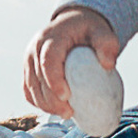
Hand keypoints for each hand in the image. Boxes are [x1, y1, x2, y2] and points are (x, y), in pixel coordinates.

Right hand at [22, 4, 121, 118]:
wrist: (75, 24)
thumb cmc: (89, 30)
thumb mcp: (102, 32)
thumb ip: (107, 44)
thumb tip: (108, 64)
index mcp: (51, 37)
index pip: (48, 61)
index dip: (54, 81)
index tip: (66, 97)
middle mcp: (35, 48)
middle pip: (38, 78)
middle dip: (51, 100)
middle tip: (69, 113)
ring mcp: (29, 60)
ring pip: (30, 88)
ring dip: (45, 105)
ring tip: (66, 113)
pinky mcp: (29, 71)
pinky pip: (29, 91)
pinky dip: (39, 103)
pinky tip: (55, 109)